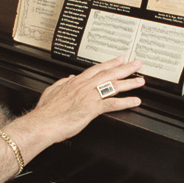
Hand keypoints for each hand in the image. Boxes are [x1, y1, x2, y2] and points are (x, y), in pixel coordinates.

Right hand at [28, 57, 143, 145]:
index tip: (120, 59)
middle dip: (125, 68)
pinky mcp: (92, 108)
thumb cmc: (46, 112)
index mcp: (75, 82)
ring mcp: (89, 96)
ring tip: (140, 81)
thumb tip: (69, 78)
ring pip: (113, 86)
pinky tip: (135, 101)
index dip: (110, 63)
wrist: (43, 123)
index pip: (96, 69)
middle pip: (108, 74)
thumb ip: (62, 83)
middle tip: (137, 64)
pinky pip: (112, 104)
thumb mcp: (52, 91)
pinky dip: (125, 102)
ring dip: (129, 83)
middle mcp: (84, 86)